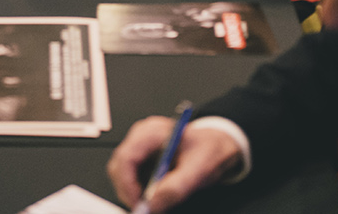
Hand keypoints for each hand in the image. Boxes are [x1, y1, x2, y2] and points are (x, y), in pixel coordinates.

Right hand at [109, 117, 242, 212]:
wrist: (218, 144)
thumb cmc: (209, 149)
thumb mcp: (199, 169)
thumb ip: (176, 187)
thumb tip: (152, 205)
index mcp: (153, 132)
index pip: (126, 157)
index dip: (127, 185)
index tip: (139, 205)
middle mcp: (141, 136)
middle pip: (119, 166)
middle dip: (127, 191)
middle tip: (143, 209)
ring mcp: (140, 146)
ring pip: (121, 173)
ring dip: (131, 192)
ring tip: (151, 204)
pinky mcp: (142, 157)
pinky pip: (130, 176)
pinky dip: (137, 190)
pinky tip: (152, 196)